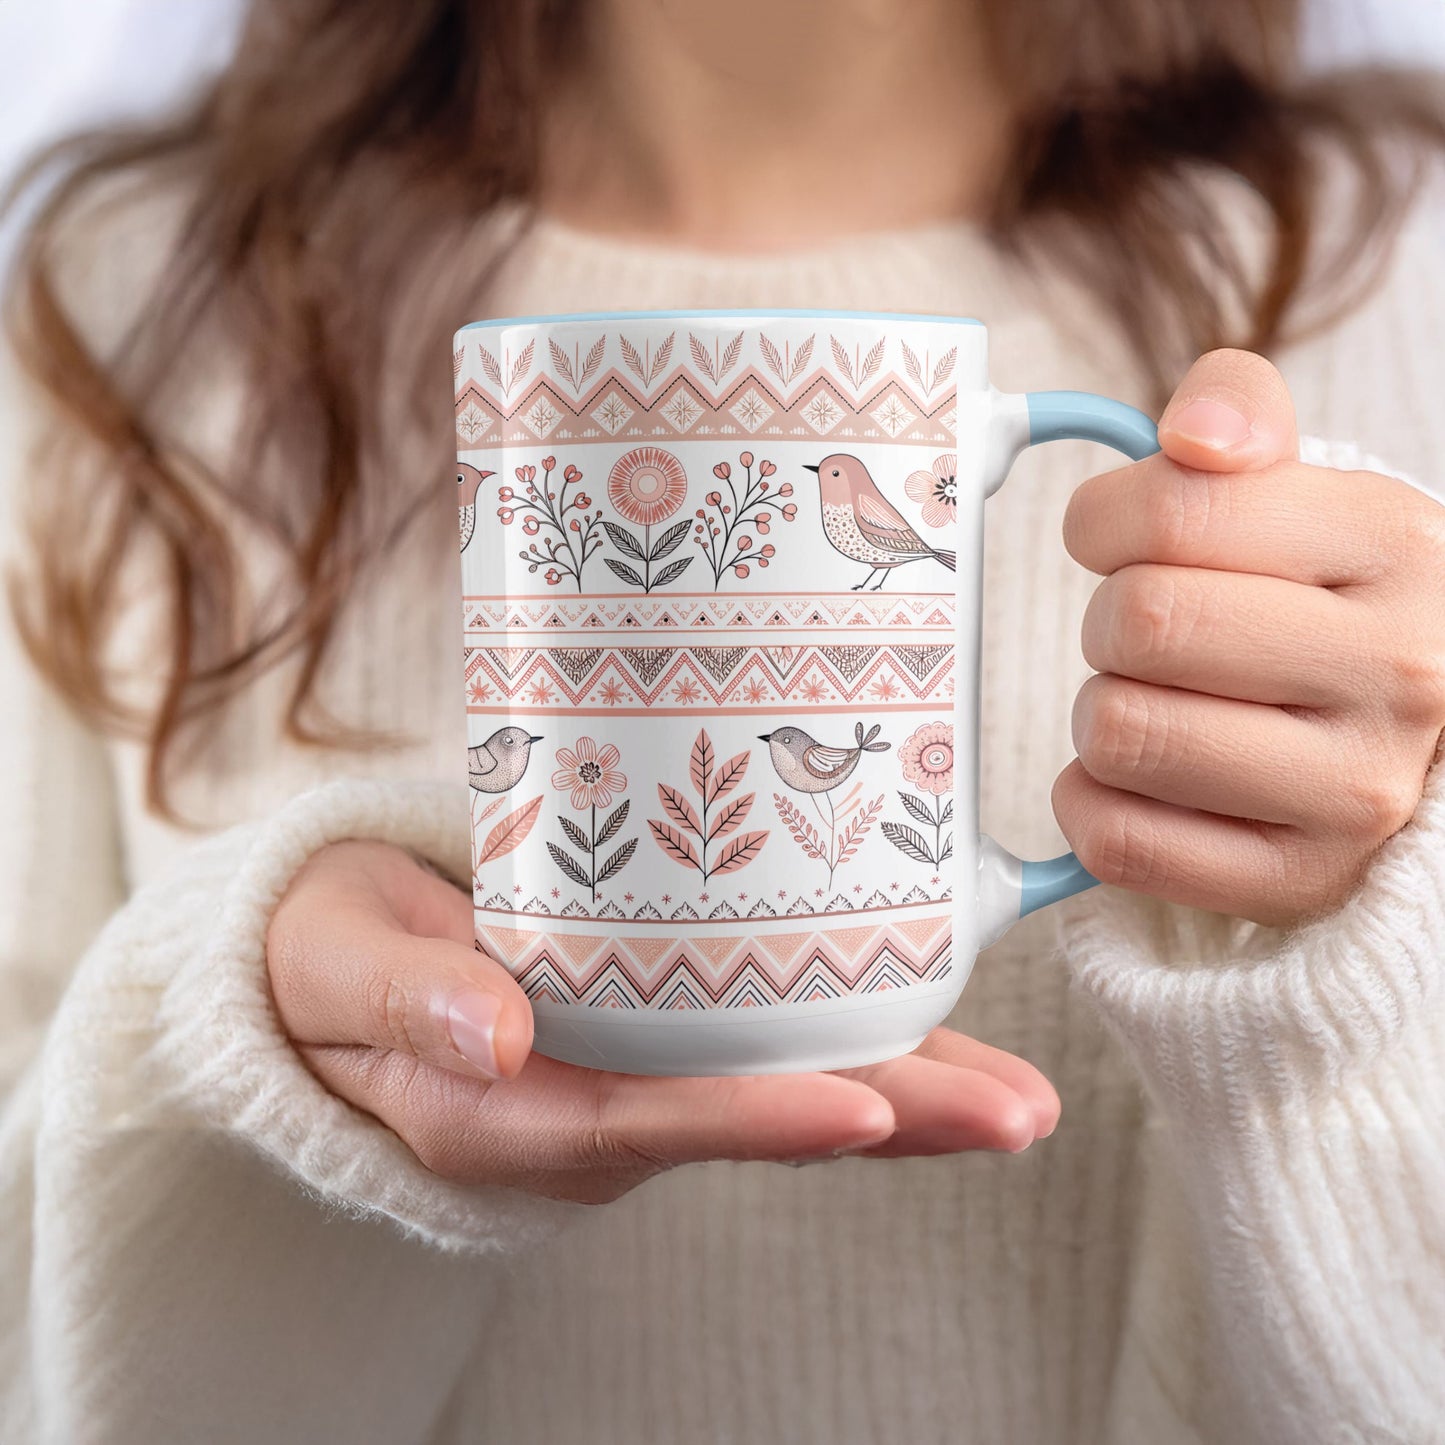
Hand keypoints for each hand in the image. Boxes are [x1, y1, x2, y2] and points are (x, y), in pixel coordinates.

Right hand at [265, 839, 1059, 1203]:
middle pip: (749, 1120)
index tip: (861, 1108)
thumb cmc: (329, 955)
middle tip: (1016, 1114)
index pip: (644, 1123)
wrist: (331, 962)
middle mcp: (589, 1113)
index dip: (754, 1120)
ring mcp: (630, 1080)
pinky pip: (763, 1048)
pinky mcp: (653, 1039)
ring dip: (902, 1091)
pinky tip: (935, 1024)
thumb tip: (490, 1033)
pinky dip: (853, 1038)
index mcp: (506, 1112)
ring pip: (778, 1091)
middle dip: (888, 1120)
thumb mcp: (336, 963)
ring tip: (1020, 1094)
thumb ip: (403, 998)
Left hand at [1055, 349, 1444, 928]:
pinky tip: (1134, 779)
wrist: (1413, 735)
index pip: (1173, 511)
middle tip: (1143, 633)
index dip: (1102, 521)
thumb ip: (1238, 413)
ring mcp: (1356, 792)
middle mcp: (1399, 672)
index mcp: (1394, 543)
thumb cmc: (1325, 600)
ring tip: (1152, 703)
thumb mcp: (1305, 489)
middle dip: (1107, 620)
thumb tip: (1191, 435)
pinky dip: (1091, 802)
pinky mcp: (1298, 881)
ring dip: (1100, 712)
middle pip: (1138, 624)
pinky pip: (1118, 841)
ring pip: (1120, 733)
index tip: (1115, 539)